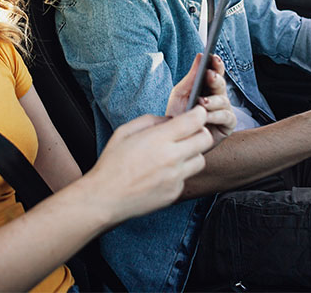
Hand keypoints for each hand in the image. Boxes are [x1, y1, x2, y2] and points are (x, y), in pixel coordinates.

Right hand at [85, 107, 212, 220]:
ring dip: (193, 153)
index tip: (198, 112)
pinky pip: (186, 178)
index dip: (200, 113)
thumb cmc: (112, 163)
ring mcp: (175, 178)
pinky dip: (180, 172)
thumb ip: (151, 120)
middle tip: (192, 131)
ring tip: (177, 153)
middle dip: (201, 131)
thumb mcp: (125, 131)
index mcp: (159, 139)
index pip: (194, 121)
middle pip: (206, 140)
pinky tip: (163, 172)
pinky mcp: (174, 193)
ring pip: (200, 160)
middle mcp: (171, 158)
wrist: (105, 198)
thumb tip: (171, 119)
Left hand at [165, 53, 236, 145]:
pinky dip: (215, 116)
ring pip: (223, 100)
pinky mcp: (227, 125)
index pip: (216, 72)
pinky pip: (226, 117)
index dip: (217, 64)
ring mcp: (224, 110)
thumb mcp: (180, 93)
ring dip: (212, 100)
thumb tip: (200, 55)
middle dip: (216, 79)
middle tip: (209, 75)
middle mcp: (218, 97)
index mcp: (208, 87)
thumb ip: (191, 76)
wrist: (176, 140)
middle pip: (221, 84)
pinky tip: (206, 116)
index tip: (213, 57)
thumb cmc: (179, 115)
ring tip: (201, 102)